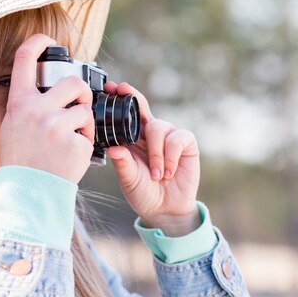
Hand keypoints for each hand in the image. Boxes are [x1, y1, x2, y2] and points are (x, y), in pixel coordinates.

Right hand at [0, 34, 94, 183]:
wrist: (28, 193)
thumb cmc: (20, 161)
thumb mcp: (12, 127)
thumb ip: (27, 106)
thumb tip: (45, 88)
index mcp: (19, 103)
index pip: (24, 59)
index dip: (37, 42)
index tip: (48, 40)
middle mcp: (37, 110)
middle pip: (73, 82)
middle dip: (82, 92)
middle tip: (80, 103)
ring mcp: (58, 126)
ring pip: (85, 110)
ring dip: (84, 123)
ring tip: (72, 140)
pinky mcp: (76, 143)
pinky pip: (88, 135)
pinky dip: (84, 144)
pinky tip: (70, 157)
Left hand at [104, 82, 200, 236]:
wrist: (165, 209)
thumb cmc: (144, 192)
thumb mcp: (129, 178)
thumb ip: (122, 162)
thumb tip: (113, 147)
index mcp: (133, 138)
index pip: (127, 114)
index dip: (121, 99)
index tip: (111, 87)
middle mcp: (151, 133)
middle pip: (142, 107)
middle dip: (133, 97)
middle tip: (122, 91)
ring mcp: (169, 136)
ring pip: (158, 128)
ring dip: (156, 154)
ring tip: (156, 175)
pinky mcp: (186, 144)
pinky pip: (177, 139)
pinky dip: (171, 156)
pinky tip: (168, 172)